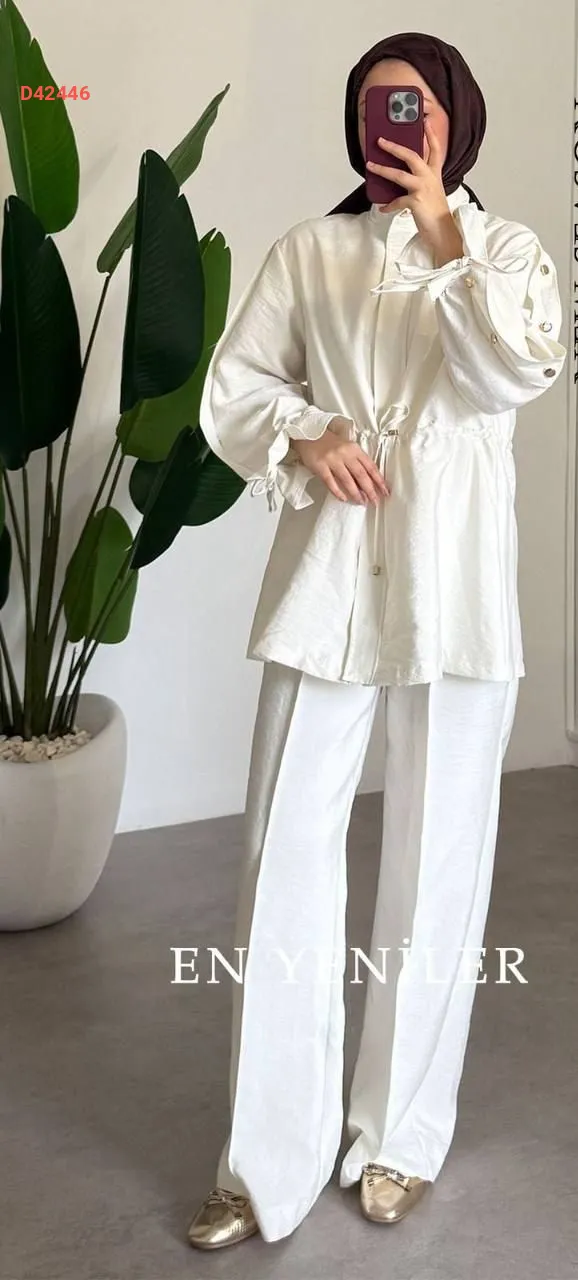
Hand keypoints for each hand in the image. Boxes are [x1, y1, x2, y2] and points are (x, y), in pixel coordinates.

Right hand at [291, 418, 389, 504]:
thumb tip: (367, 480)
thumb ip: (356, 460)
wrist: (308, 433)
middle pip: (361, 475)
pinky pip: (330, 482)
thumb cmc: (329, 442)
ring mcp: (332, 460)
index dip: (379, 480)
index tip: (385, 491)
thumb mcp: (347, 446)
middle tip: (375, 501)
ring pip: (347, 480)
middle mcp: (345, 454)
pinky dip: (338, 491)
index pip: (370, 466)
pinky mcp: (320, 466)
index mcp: (354, 449)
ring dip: (356, 493)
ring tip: (361, 502)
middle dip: (370, 490)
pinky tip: (343, 498)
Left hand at [366, 119, 464, 264]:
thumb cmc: (435, 213)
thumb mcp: (431, 193)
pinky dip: (388, 205)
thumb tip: (399, 176)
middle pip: (411, 156)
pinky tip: (382, 208)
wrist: (443, 232)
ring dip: (382, 169)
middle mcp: (429, 178)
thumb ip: (419, 182)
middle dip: (395, 147)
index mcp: (434, 174)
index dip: (430, 135)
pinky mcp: (416, 202)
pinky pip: (397, 201)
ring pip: (399, 175)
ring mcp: (423, 189)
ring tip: (370, 166)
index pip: (434, 150)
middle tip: (381, 140)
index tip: (425, 122)